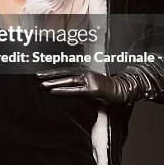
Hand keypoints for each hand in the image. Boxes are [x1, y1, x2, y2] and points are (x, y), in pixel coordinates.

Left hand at [36, 65, 163, 105]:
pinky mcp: (94, 89)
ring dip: (54, 82)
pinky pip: (76, 90)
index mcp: (85, 74)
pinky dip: (63, 90)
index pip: (66, 72)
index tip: (42, 74)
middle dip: (50, 75)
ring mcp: (90, 80)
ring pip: (68, 81)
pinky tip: (53, 91)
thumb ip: (84, 89)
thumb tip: (74, 92)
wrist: (127, 91)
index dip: (54, 72)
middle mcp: (86, 74)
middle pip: (64, 74)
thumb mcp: (94, 90)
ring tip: (41, 84)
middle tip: (36, 76)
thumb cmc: (111, 92)